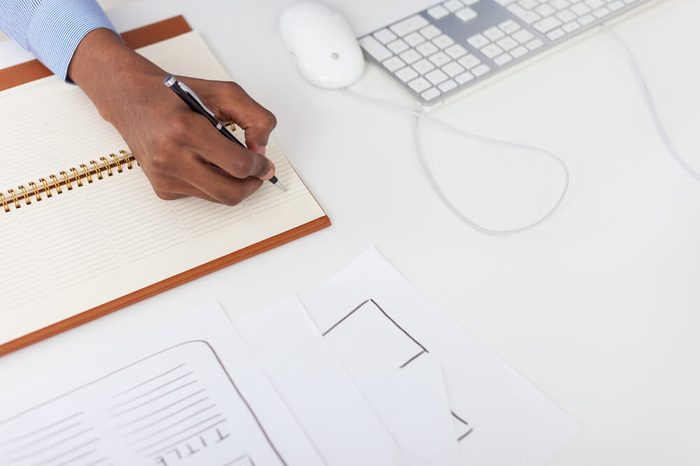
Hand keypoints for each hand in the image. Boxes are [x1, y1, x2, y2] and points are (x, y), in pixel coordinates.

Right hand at [68, 29, 276, 204]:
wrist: (130, 98)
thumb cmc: (173, 94)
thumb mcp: (223, 92)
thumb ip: (254, 117)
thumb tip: (262, 150)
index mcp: (186, 130)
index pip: (237, 165)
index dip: (259, 167)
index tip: (265, 164)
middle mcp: (170, 157)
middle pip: (229, 193)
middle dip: (251, 186)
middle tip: (258, 173)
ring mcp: (163, 176)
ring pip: (216, 197)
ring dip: (232, 184)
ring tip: (232, 162)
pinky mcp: (161, 188)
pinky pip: (200, 194)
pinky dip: (211, 182)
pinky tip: (204, 162)